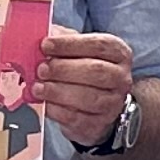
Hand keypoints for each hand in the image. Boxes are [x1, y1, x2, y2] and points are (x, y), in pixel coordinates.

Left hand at [33, 28, 134, 146]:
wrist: (97, 105)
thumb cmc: (84, 69)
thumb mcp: (77, 49)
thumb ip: (62, 40)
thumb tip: (41, 34)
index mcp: (118, 53)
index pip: (98, 45)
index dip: (70, 44)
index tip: (45, 45)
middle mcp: (121, 78)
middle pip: (96, 71)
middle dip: (64, 69)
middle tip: (41, 68)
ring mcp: (113, 104)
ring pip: (88, 97)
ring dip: (58, 91)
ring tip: (38, 87)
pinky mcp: (99, 125)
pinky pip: (77, 118)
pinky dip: (57, 110)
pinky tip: (44, 102)